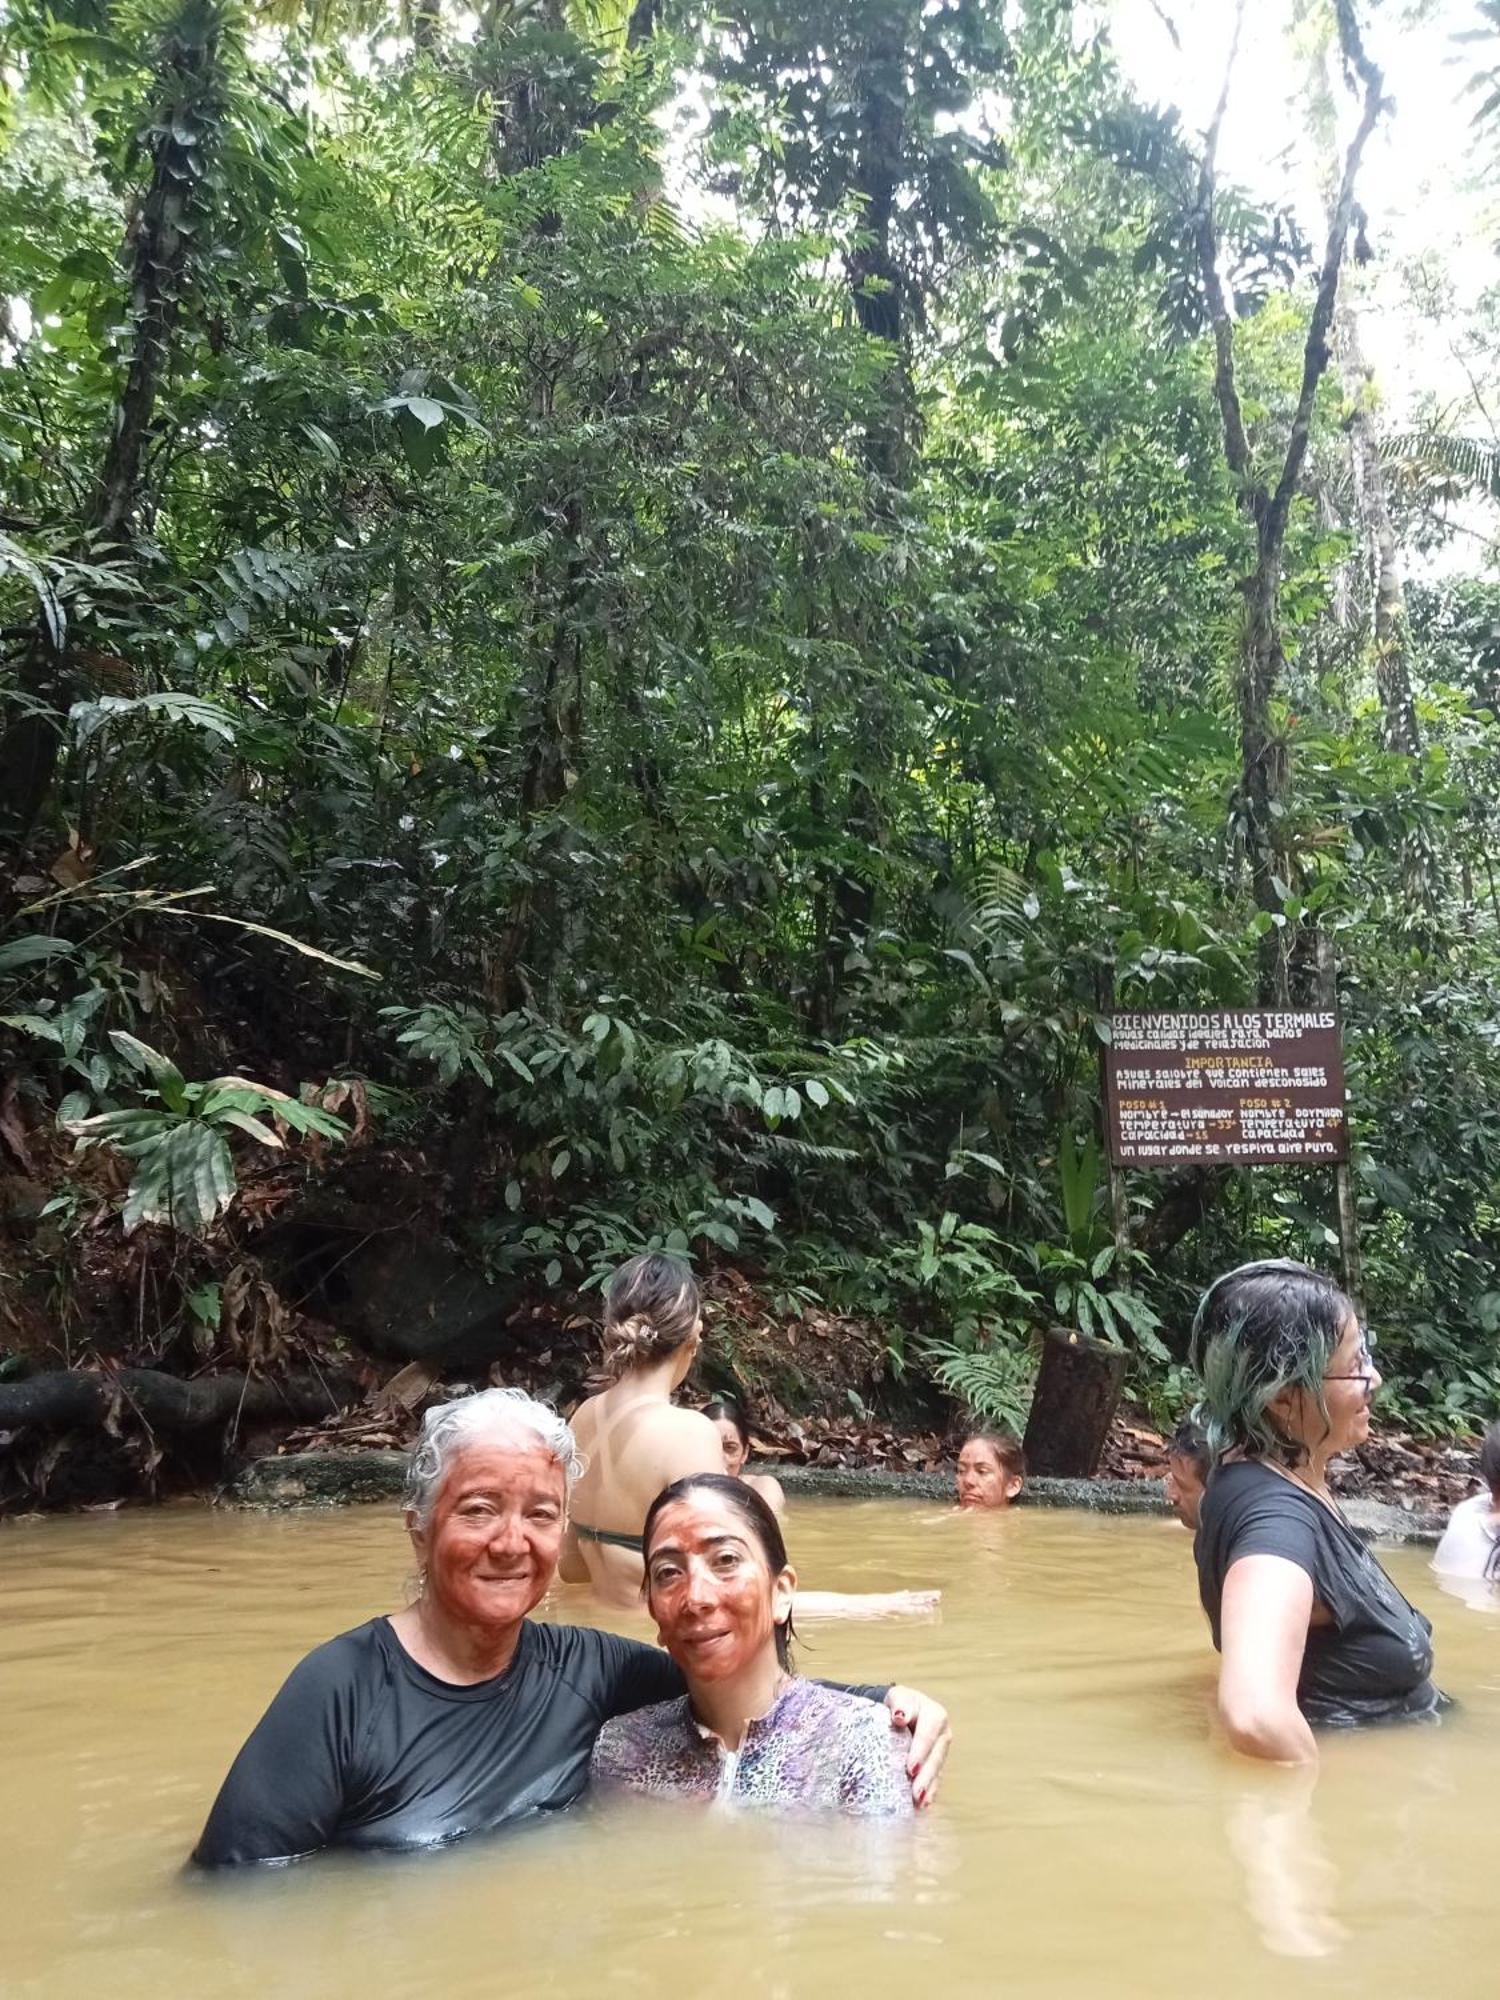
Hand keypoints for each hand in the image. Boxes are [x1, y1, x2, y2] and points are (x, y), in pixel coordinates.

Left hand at [883, 1684, 949, 1807]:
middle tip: (916, 1792)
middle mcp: (943, 1734)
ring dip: (929, 1787)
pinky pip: (935, 1779)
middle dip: (926, 1776)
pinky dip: (930, 1792)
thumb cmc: (899, 1703)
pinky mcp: (936, 1763)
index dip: (921, 1752)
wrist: (903, 1709)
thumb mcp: (898, 1697)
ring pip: (937, 1770)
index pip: (928, 1734)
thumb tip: (899, 1717)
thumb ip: (899, 1703)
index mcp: (935, 1715)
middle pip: (935, 1756)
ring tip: (919, 1803)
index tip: (910, 1769)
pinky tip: (923, 1805)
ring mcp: (941, 1750)